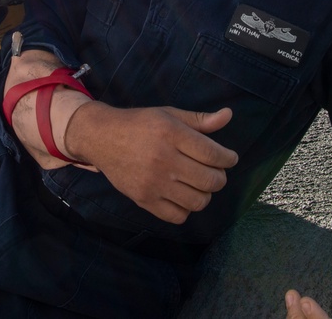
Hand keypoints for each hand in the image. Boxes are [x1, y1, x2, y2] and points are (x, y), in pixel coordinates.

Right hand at [65, 104, 237, 223]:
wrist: (102, 138)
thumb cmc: (140, 125)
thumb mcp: (169, 115)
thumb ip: (199, 120)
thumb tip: (228, 115)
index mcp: (171, 133)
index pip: (213, 154)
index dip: (228, 158)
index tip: (229, 158)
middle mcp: (163, 159)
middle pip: (210, 180)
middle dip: (220, 177)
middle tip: (215, 171)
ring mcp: (153, 183)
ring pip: (198, 201)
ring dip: (205, 194)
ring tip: (199, 183)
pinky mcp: (144, 200)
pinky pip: (178, 216)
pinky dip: (186, 209)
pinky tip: (182, 195)